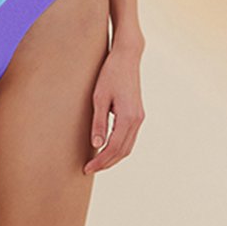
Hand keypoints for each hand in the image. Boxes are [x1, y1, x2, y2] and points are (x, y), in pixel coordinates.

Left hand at [83, 44, 144, 173]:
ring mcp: (139, 117)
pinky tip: (106, 148)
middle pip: (123, 151)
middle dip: (106, 163)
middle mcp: (137, 120)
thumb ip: (98, 122)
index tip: (87, 168)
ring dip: (113, 157)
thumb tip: (96, 145)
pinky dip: (119, 147)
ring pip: (128, 146)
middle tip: (89, 169)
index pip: (113, 148)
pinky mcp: (138, 114)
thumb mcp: (99, 98)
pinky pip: (129, 137)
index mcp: (128, 117)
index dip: (100, 161)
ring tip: (97, 162)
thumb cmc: (110, 74)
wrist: (127, 57)